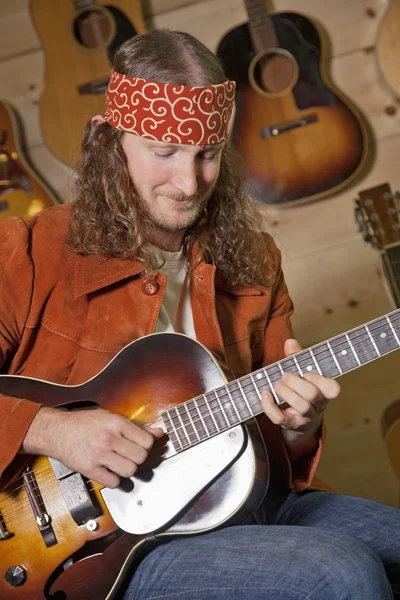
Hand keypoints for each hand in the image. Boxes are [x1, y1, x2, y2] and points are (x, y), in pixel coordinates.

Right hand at [22, 406, 163, 487]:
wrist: (56, 431)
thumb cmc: (84, 423)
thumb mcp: (111, 418)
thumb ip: (136, 427)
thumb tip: (159, 433)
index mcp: (117, 423)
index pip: (147, 441)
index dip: (146, 446)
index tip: (139, 447)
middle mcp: (109, 438)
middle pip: (141, 457)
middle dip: (138, 459)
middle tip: (129, 456)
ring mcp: (99, 454)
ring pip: (130, 471)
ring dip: (127, 470)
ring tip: (119, 463)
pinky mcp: (89, 469)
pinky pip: (114, 482)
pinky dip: (114, 479)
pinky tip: (109, 471)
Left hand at [261, 339, 339, 456]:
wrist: (299, 423)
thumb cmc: (301, 392)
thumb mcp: (301, 374)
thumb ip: (296, 358)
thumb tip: (290, 342)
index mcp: (324, 391)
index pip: (333, 389)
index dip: (321, 380)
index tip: (307, 373)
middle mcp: (318, 405)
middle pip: (313, 395)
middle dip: (297, 383)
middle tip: (285, 376)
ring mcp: (305, 417)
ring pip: (302, 407)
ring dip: (286, 393)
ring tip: (277, 384)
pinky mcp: (291, 424)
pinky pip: (281, 419)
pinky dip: (270, 406)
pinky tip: (265, 395)